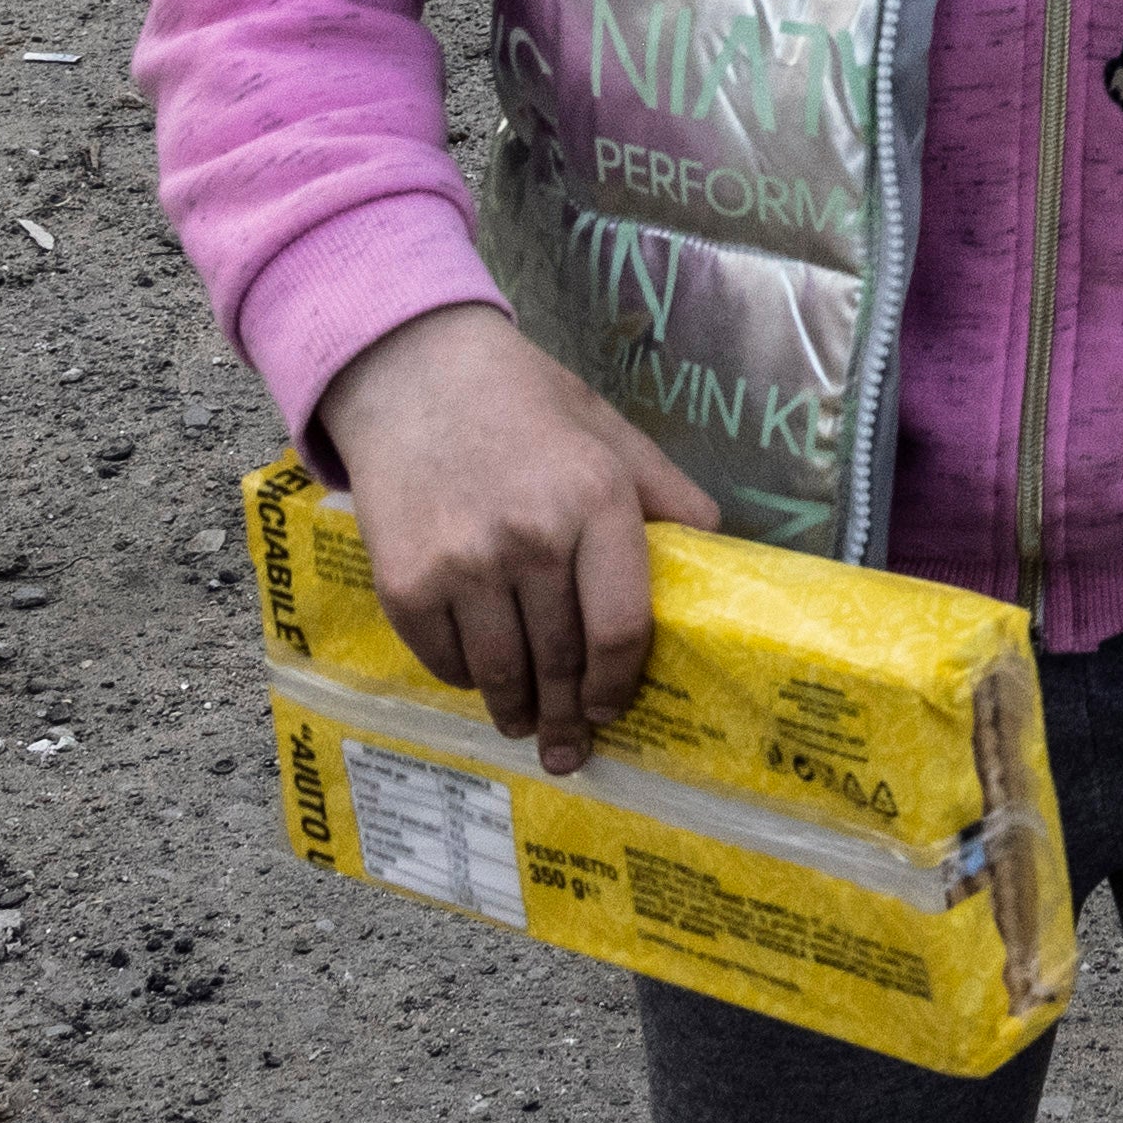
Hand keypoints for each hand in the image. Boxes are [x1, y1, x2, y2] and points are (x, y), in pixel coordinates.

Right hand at [307, 303, 720, 775]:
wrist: (416, 373)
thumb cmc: (527, 404)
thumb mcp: (611, 434)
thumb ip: (665, 494)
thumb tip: (718, 550)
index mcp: (598, 502)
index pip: (622, 626)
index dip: (621, 682)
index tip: (616, 708)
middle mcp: (532, 539)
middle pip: (560, 659)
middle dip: (567, 715)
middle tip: (571, 749)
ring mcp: (464, 564)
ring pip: (501, 670)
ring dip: (515, 710)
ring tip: (523, 727)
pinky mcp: (404, 581)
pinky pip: (443, 657)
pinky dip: (464, 677)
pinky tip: (478, 679)